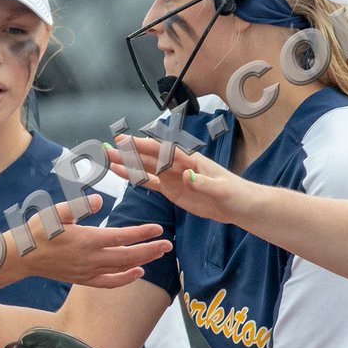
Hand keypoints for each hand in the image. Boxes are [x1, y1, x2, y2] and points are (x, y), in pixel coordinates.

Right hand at [20, 194, 170, 287]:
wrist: (22, 256)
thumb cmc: (38, 230)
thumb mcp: (56, 212)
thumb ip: (79, 206)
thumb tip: (99, 201)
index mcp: (86, 240)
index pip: (121, 237)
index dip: (141, 233)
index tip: (157, 228)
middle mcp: (90, 258)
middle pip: (127, 256)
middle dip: (150, 250)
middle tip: (167, 245)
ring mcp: (87, 271)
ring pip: (121, 269)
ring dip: (142, 261)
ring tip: (158, 254)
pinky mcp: (82, 279)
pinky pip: (109, 282)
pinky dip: (125, 279)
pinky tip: (137, 272)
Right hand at [109, 137, 253, 225]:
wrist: (239, 205)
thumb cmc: (234, 193)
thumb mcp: (222, 190)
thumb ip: (203, 182)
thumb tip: (186, 175)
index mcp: (190, 160)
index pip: (163, 151)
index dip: (144, 146)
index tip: (126, 141)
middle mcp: (177, 165)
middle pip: (149, 157)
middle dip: (128, 153)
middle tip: (108, 148)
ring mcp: (172, 176)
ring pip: (146, 168)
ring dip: (127, 163)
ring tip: (107, 159)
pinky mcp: (171, 189)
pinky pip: (150, 182)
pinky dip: (134, 178)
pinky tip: (120, 174)